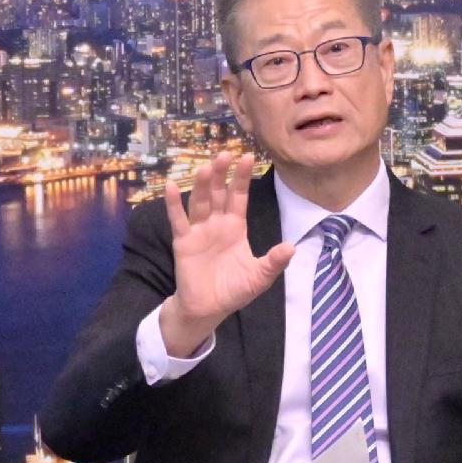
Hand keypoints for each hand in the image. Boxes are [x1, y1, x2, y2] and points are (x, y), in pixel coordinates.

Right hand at [157, 152, 292, 355]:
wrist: (208, 309)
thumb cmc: (233, 290)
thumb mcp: (259, 277)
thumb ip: (273, 262)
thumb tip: (291, 247)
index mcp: (235, 227)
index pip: (239, 197)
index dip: (242, 178)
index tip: (248, 157)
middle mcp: (216, 223)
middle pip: (219, 194)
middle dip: (222, 174)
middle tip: (224, 153)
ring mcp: (198, 230)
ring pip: (200, 202)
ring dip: (203, 185)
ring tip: (206, 167)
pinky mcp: (183, 242)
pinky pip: (179, 220)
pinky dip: (173, 204)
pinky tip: (170, 185)